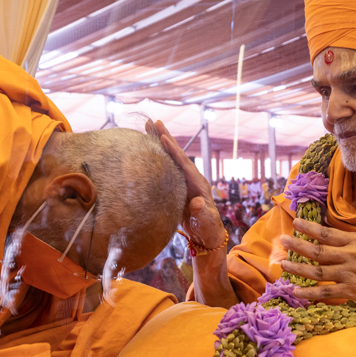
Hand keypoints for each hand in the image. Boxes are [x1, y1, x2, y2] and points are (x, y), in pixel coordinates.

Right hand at [148, 120, 224, 251]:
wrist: (207, 234)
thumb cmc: (208, 229)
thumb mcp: (206, 222)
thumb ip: (202, 213)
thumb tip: (197, 203)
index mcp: (198, 184)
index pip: (184, 164)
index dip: (173, 151)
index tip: (162, 137)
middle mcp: (191, 178)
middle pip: (177, 154)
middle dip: (165, 137)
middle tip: (153, 121)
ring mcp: (184, 180)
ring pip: (171, 157)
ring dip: (160, 141)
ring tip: (148, 127)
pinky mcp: (177, 185)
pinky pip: (166, 166)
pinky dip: (158, 154)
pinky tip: (148, 148)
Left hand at [278, 219, 355, 307]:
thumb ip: (347, 243)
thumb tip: (323, 237)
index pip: (328, 233)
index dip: (310, 228)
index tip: (295, 223)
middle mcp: (352, 255)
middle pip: (318, 251)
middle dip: (298, 245)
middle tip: (283, 240)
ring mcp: (351, 274)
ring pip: (318, 271)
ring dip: (298, 268)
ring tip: (283, 264)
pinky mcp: (352, 291)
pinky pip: (325, 292)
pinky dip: (309, 292)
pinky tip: (296, 290)